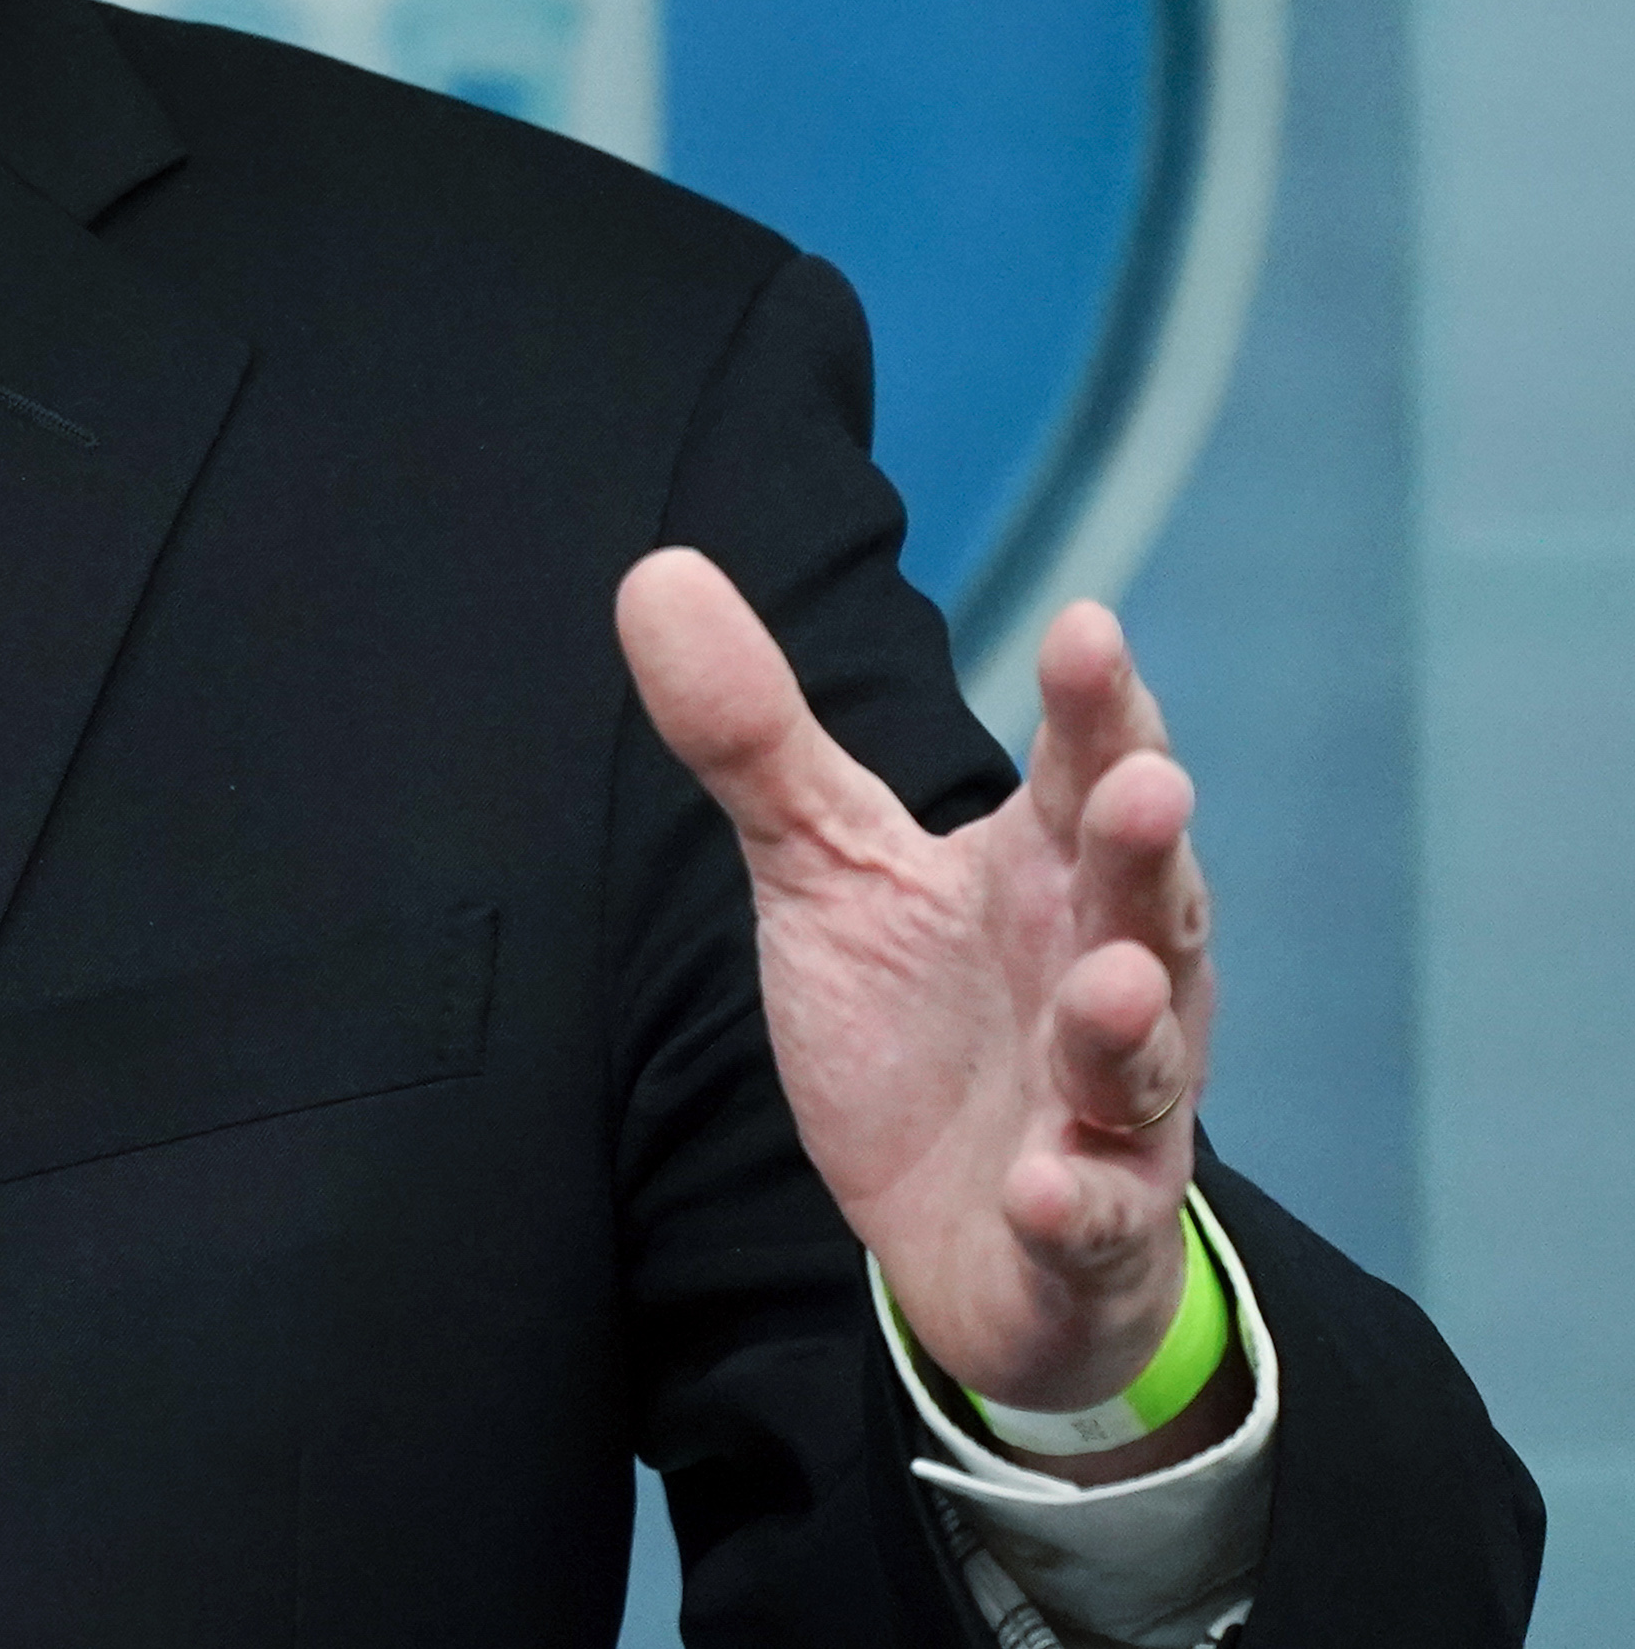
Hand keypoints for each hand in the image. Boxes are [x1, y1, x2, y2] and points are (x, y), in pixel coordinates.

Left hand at [617, 549, 1229, 1454]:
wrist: (963, 1234)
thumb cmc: (919, 1025)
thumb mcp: (823, 871)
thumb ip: (757, 738)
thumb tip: (658, 570)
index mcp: (1048, 880)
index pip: (1082, 777)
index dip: (1094, 708)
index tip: (1086, 628)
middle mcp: (1103, 981)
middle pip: (1144, 905)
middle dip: (1149, 851)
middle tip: (1149, 782)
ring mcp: (1110, 1117)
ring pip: (1141, 1066)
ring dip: (1129, 1029)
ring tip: (1108, 985)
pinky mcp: (1087, 1236)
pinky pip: (1096, 1225)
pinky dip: (1078, 1208)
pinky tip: (1045, 1191)